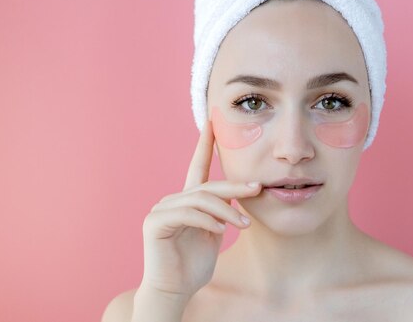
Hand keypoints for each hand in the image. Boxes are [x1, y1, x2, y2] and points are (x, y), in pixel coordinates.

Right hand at [138, 120, 261, 300]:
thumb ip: (222, 211)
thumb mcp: (215, 232)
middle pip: (207, 185)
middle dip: (234, 186)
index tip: (213, 121)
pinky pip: (187, 213)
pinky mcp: (154, 223)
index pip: (197, 166)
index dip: (205, 144)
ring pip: (200, 198)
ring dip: (226, 210)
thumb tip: (239, 192)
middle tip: (257, 187)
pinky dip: (207, 221)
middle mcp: (172, 200)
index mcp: (186, 200)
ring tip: (243, 225)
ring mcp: (160, 210)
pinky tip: (220, 231)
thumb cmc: (194, 265)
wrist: (175, 291)